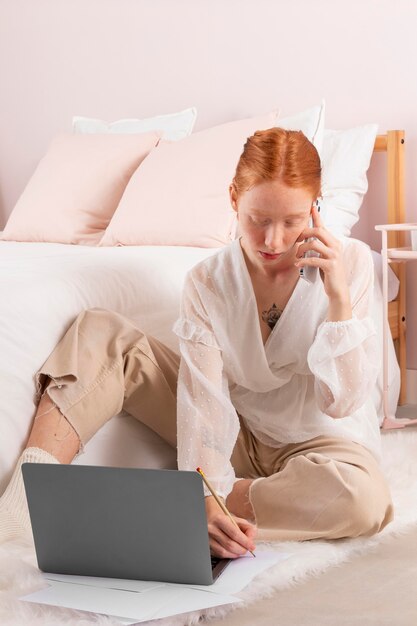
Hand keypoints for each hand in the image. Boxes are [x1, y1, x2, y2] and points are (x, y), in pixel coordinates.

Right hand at [205, 496, 256, 558]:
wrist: (211, 519)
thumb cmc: (225, 520)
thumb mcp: (237, 520)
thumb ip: (248, 528)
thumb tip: (251, 539)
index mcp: (219, 519)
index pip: (234, 533)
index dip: (245, 542)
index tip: (252, 546)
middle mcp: (211, 529)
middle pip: (229, 544)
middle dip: (242, 549)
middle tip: (247, 549)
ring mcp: (208, 539)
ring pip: (224, 552)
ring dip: (236, 554)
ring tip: (241, 550)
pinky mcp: (207, 546)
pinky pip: (219, 555)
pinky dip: (229, 555)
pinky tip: (233, 552)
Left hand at [295, 203, 351, 320]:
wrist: (338, 290)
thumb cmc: (328, 274)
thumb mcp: (323, 257)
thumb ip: (318, 248)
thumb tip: (305, 241)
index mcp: (334, 242)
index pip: (323, 226)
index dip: (316, 216)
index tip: (311, 206)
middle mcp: (336, 246)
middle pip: (318, 231)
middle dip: (304, 233)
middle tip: (296, 241)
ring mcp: (335, 255)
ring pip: (314, 244)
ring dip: (301, 249)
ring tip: (297, 256)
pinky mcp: (331, 265)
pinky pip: (314, 259)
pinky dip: (303, 261)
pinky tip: (298, 265)